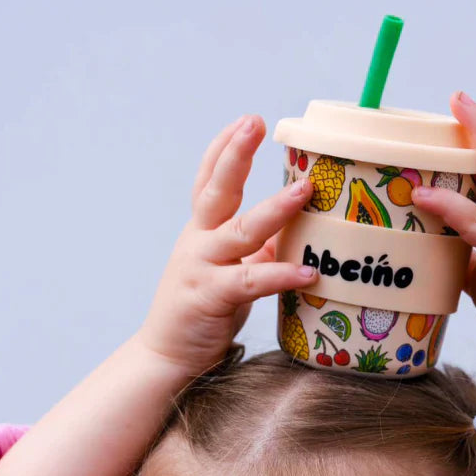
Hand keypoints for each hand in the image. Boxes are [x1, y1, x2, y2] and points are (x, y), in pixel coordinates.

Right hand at [136, 114, 317, 374]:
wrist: (167, 355)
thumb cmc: (202, 310)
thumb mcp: (229, 271)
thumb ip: (256, 249)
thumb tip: (295, 231)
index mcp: (200, 232)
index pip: (208, 181)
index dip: (224, 149)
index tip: (245, 121)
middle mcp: (198, 242)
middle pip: (216, 190)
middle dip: (235, 154)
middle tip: (254, 122)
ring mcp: (202, 268)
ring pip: (239, 231)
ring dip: (274, 209)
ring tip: (303, 192)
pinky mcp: (212, 297)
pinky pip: (251, 281)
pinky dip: (281, 275)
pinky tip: (308, 273)